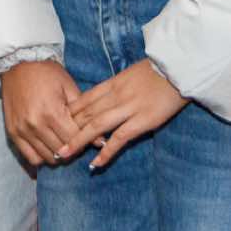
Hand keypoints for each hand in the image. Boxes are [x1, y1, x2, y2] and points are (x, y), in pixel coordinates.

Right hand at [0, 59, 82, 167]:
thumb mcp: (68, 87)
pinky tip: (48, 148)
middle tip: (76, 141)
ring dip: (59, 155)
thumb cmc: (46, 73)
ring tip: (63, 144)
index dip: (84, 141)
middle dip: (73, 149)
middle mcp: (35, 124)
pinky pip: (30, 157)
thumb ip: (84, 113)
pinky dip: (42, 157)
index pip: (74, 140)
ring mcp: (22, 130)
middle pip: (62, 151)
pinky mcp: (13, 133)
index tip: (87, 137)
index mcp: (52, 112)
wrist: (16, 65)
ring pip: (47, 157)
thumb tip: (100, 140)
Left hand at [65, 59, 187, 170]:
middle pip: (84, 114)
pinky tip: (95, 163)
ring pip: (96, 126)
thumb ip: (116, 87)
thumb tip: (104, 99)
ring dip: (78, 142)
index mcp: (111, 84)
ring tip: (64, 154)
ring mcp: (127, 109)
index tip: (54, 125)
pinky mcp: (142, 121)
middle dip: (66, 130)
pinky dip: (106, 152)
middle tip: (52, 144)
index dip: (67, 114)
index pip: (83, 100)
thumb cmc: (158, 72)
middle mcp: (114, 96)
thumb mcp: (130, 75)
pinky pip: (119, 139)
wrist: (179, 67)